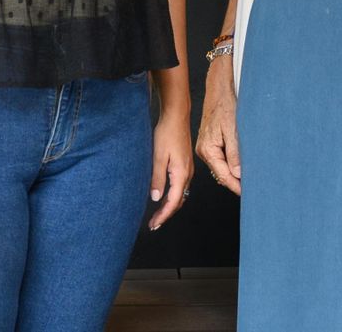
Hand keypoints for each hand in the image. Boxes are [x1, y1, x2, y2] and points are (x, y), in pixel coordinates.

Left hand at [148, 109, 193, 230]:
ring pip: (180, 195)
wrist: (176, 116)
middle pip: (178, 201)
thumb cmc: (167, 133)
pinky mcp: (185, 165)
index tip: (154, 224)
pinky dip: (172, 196)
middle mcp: (188, 174)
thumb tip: (156, 198)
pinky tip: (164, 197)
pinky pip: (180, 186)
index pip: (173, 202)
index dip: (163, 215)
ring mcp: (188, 170)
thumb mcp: (158, 156)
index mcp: (181, 174)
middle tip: (154, 224)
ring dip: (169, 206)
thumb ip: (157, 178)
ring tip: (157, 214)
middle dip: (166, 214)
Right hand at [195, 57, 241, 194]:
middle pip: (221, 173)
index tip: (246, 193)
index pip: (223, 174)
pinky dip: (230, 164)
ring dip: (233, 174)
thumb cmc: (225, 106)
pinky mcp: (210, 143)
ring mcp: (206, 147)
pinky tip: (240, 166)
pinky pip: (220, 159)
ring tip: (247, 180)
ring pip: (221, 167)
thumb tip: (238, 173)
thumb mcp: (233, 130)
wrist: (219, 90)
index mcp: (207, 149)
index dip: (235, 185)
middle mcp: (204, 150)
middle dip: (235, 182)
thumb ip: (235, 153)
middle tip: (250, 189)